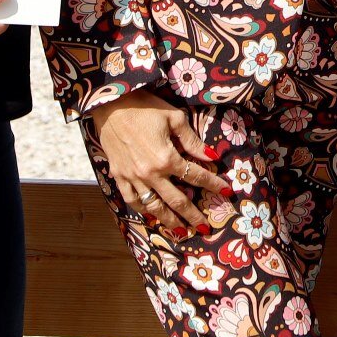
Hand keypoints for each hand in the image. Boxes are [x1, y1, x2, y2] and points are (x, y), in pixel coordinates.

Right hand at [88, 90, 229, 233]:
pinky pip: (132, 200)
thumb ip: (192, 140)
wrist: (110, 105)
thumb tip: (211, 156)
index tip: (226, 192)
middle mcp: (150, 173)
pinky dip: (143, 211)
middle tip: (205, 228)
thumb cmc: (144, 107)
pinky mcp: (119, 177)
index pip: (195, 175)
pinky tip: (152, 217)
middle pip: (176, 200)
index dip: (213, 184)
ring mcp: (133, 178)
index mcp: (166, 157)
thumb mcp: (174, 118)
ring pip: (154, 206)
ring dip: (169, 220)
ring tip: (181, 231)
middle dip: (193, 215)